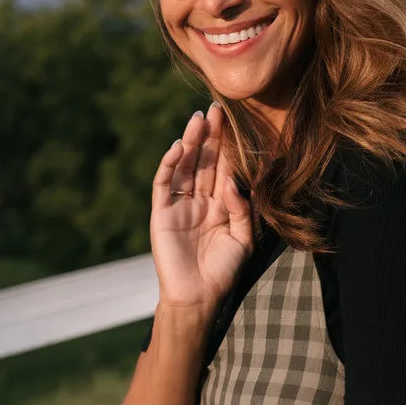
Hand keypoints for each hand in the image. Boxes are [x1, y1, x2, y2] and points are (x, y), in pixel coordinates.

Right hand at [150, 102, 254, 312]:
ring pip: (185, 167)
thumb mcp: (243, 238)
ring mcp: (179, 205)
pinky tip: (180, 147)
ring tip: (198, 120)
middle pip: (204, 161)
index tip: (234, 120)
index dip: (228, 146)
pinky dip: (170, 164)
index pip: (224, 168)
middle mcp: (199, 200)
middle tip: (215, 109)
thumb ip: (241, 207)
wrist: (199, 296)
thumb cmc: (223, 271)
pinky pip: (165, 184)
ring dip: (191, 143)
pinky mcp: (162, 213)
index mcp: (220, 205)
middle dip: (209, 136)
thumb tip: (230, 181)